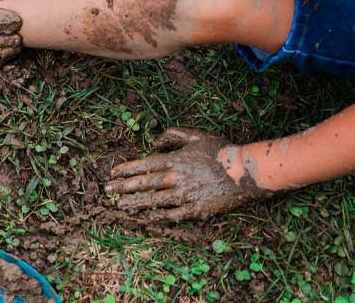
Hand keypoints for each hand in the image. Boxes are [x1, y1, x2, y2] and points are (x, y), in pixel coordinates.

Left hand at [105, 128, 271, 222]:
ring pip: (154, 201)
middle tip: (107, 191)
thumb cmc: (221, 150)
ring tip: (120, 205)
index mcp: (174, 160)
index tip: (112, 173)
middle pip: (144, 184)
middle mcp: (176, 178)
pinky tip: (145, 218)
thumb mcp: (195, 135)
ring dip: (135, 203)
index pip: (143, 165)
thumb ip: (171, 135)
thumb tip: (153, 144)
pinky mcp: (196, 209)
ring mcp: (185, 195)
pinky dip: (157, 217)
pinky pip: (172, 215)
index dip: (126, 169)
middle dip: (123, 187)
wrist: (246, 172)